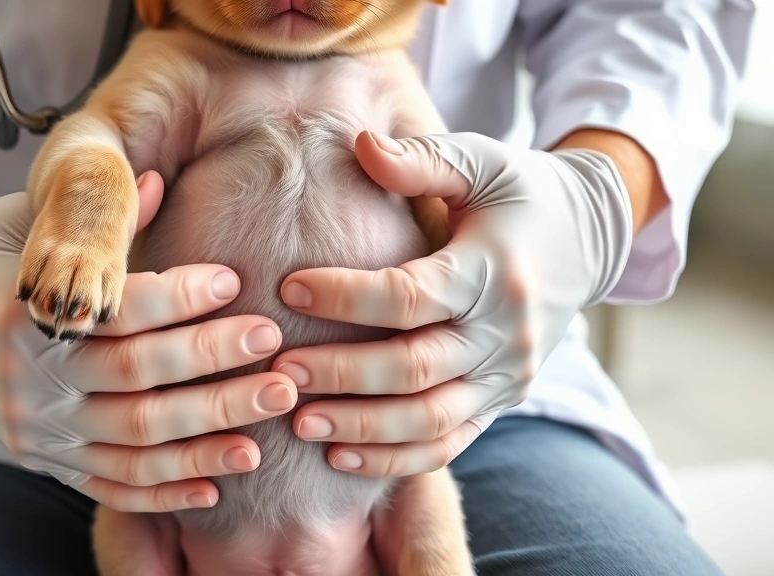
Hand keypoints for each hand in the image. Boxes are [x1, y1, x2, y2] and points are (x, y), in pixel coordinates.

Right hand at [0, 172, 296, 510]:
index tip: (234, 281)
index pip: (114, 309)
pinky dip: (161, 493)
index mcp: (21, 312)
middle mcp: (26, 378)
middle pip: (134, 382)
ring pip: (132, 443)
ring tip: (268, 417)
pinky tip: (214, 487)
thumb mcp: (28, 223)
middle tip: (275, 351)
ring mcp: (34, 428)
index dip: (179, 297)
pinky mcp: (42, 458)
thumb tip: (159, 180)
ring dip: (207, 437)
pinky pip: (107, 486)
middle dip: (211, 367)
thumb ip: (93, 217)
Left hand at [272, 131, 632, 475]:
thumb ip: (423, 158)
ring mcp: (506, 374)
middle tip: (279, 371)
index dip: (345, 296)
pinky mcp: (502, 400)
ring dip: (362, 427)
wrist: (590, 240)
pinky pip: (448, 442)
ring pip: (429, 419)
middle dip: (341, 374)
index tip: (287, 287)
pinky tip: (342, 455)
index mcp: (493, 270)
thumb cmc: (522, 194)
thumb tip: (360, 144)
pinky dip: (396, 459)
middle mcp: (504, 331)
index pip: (409, 295)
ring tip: (299, 422)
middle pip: (414, 368)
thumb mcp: (482, 161)